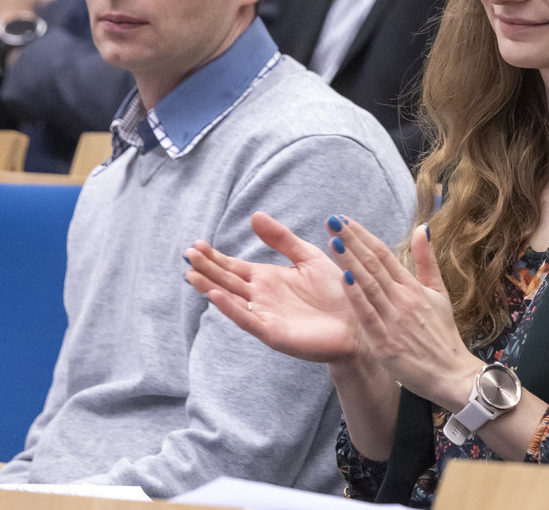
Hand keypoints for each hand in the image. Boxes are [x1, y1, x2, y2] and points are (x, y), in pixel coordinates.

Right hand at [184, 212, 360, 362]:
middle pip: (227, 281)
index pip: (234, 267)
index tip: (196, 244)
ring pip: (231, 300)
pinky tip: (215, 294)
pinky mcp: (273, 332)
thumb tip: (255, 215)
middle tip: (188, 254)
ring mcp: (265, 315)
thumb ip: (281, 239)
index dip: (215, 257)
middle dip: (207, 269)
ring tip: (191, 274)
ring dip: (211, 287)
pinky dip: (230, 308)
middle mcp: (262, 297)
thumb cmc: (337, 290)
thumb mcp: (308, 256)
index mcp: (268, 279)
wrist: (360, 319)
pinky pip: (247, 319)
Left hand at [329, 219, 480, 411]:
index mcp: (413, 287)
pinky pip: (368, 314)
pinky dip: (356, 296)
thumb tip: (422, 227)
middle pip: (374, 264)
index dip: (363, 236)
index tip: (345, 220)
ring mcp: (394, 319)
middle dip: (351, 241)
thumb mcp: (439, 292)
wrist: (451, 372)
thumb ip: (427, 260)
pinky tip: (344, 278)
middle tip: (332, 220)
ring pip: (369, 284)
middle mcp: (403, 298)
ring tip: (334, 241)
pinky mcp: (385, 341)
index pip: (384, 254)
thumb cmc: (442, 334)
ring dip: (350, 262)